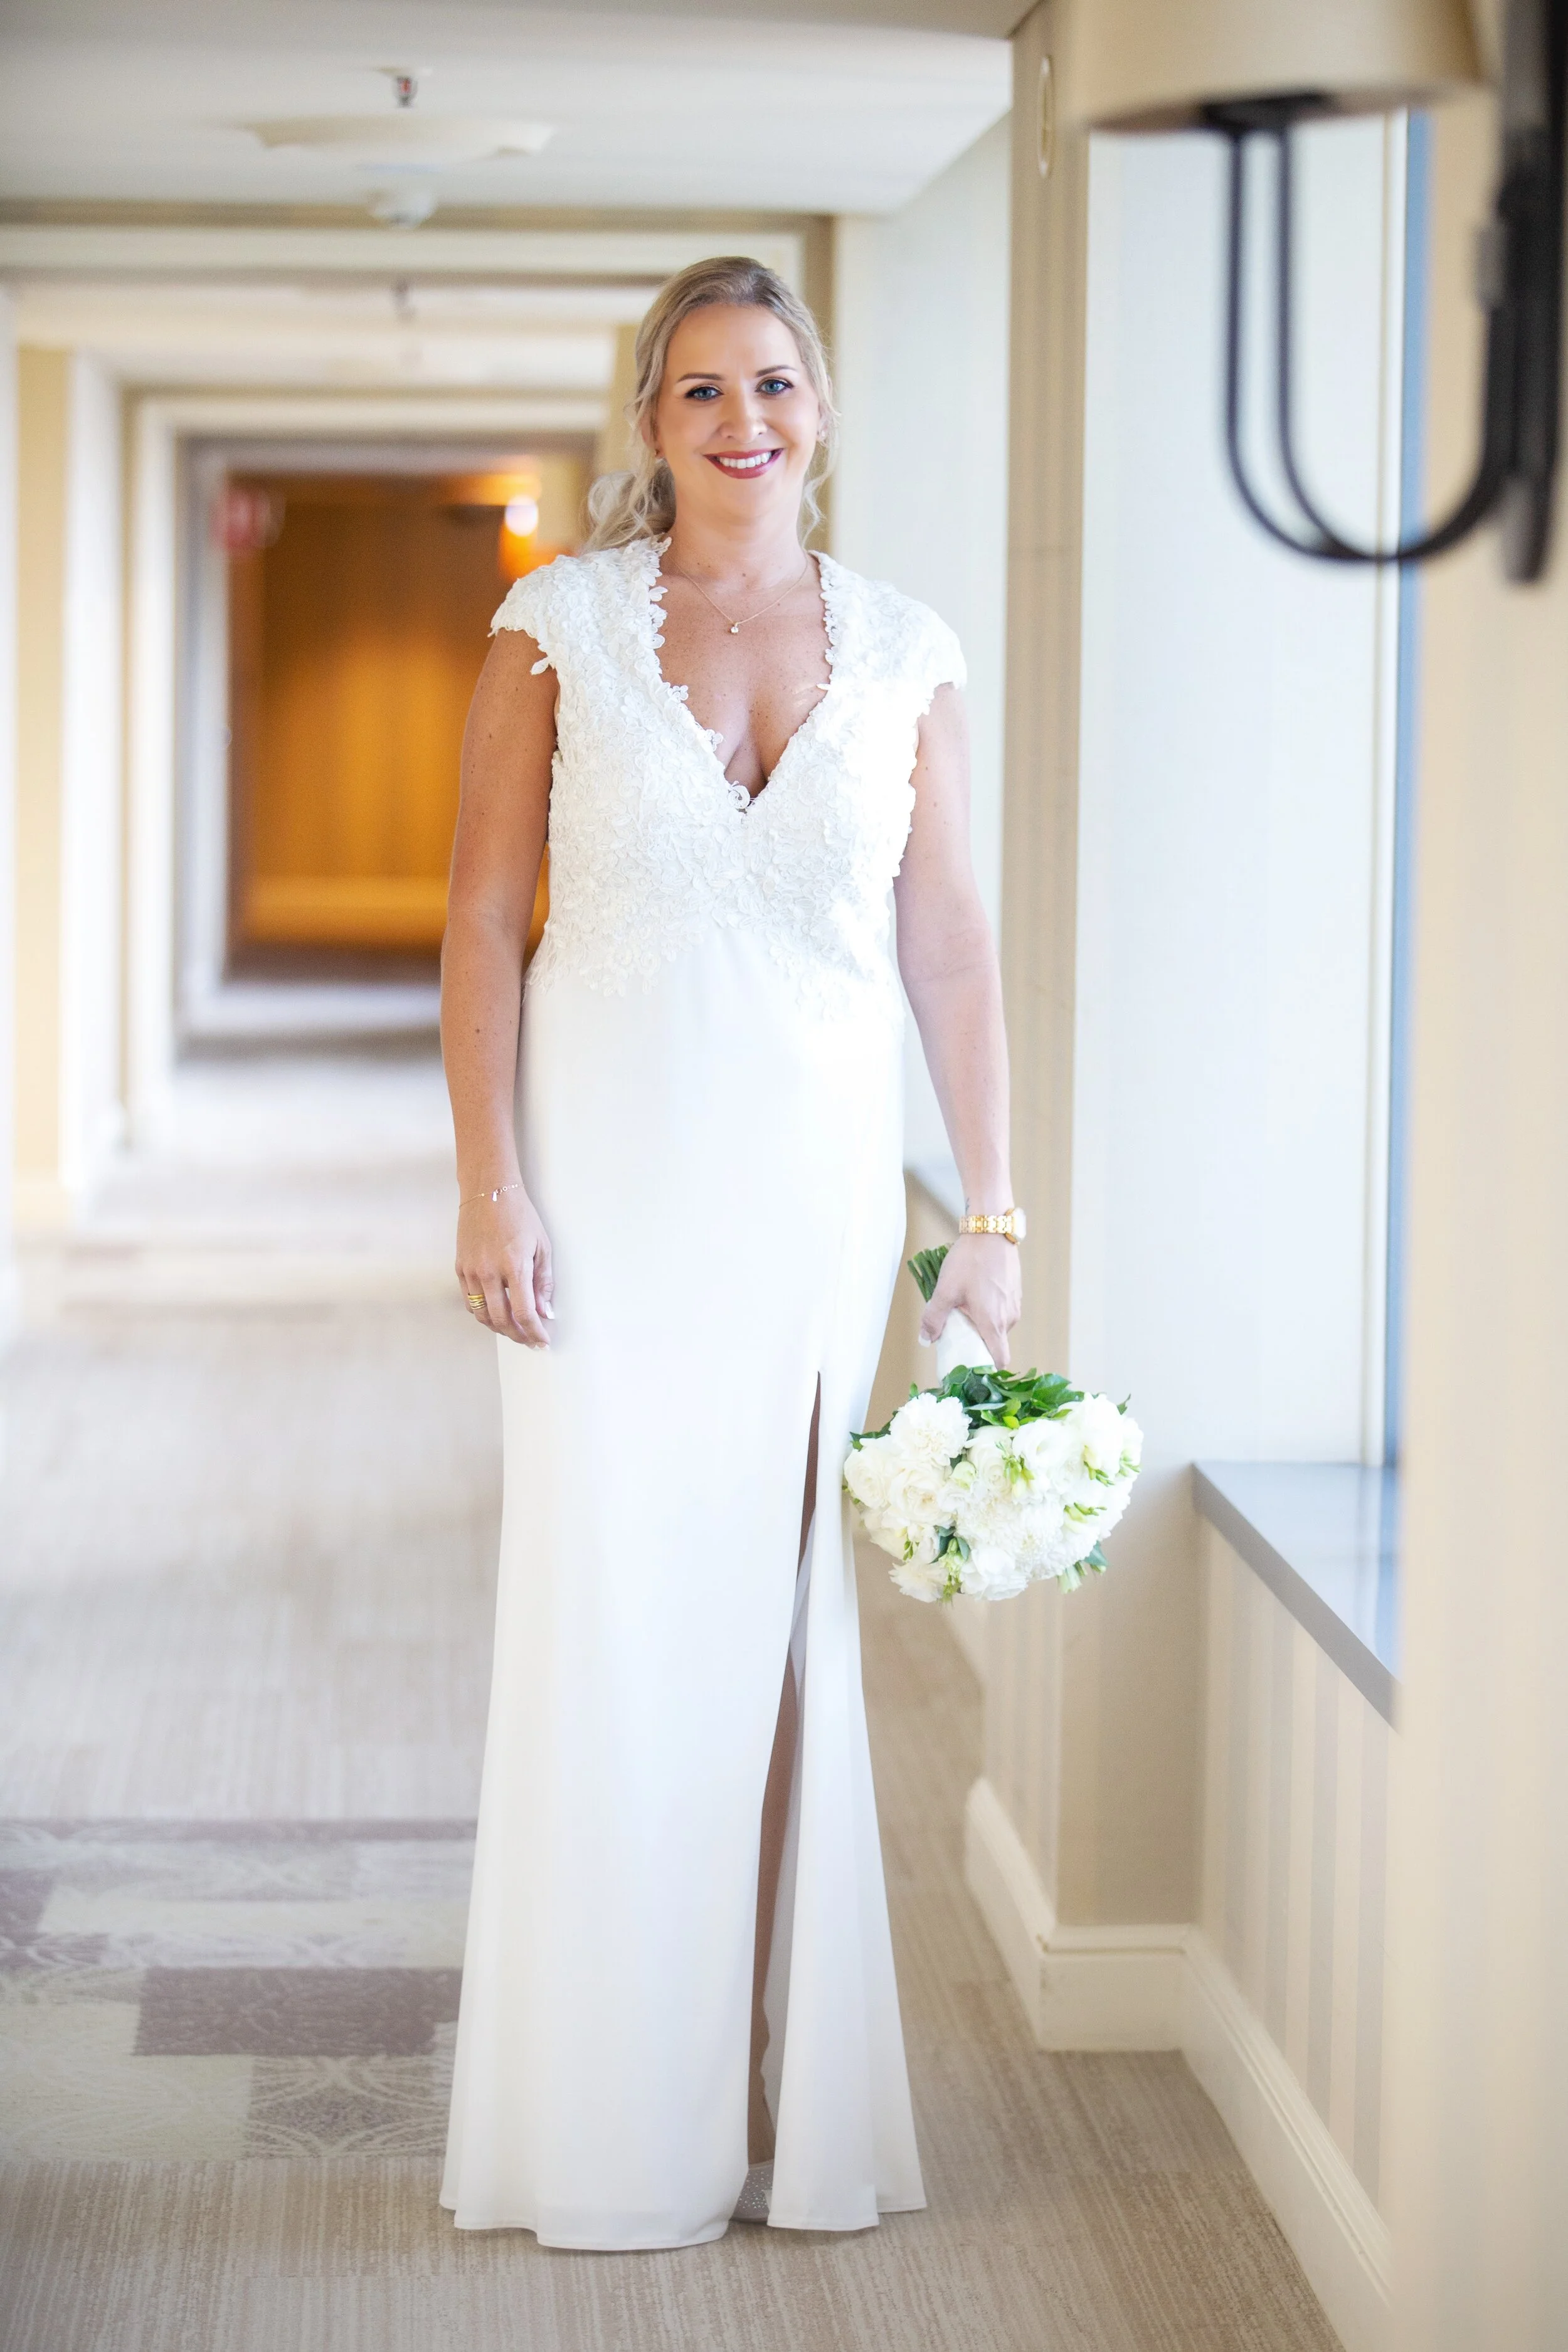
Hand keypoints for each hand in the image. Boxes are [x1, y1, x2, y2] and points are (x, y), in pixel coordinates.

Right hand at [456, 1188, 553, 1346]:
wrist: (489, 1192)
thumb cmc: (519, 1215)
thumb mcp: (542, 1246)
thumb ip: (544, 1283)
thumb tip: (545, 1312)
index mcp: (514, 1266)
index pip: (524, 1313)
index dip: (534, 1332)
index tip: (542, 1340)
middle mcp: (489, 1272)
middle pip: (501, 1320)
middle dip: (518, 1336)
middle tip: (530, 1339)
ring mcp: (471, 1271)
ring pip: (482, 1315)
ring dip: (499, 1328)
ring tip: (514, 1330)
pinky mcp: (460, 1268)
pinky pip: (469, 1301)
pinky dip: (482, 1313)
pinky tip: (495, 1313)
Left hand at [918, 1233, 1020, 1369]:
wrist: (991, 1230)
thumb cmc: (970, 1261)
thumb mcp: (945, 1290)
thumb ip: (933, 1318)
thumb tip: (926, 1340)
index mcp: (994, 1323)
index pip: (999, 1360)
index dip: (986, 1367)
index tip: (970, 1363)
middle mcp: (1009, 1317)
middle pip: (995, 1342)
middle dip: (978, 1341)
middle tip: (958, 1331)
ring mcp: (1015, 1304)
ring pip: (998, 1325)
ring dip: (983, 1323)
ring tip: (964, 1307)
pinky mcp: (1015, 1291)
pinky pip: (1003, 1309)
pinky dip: (990, 1309)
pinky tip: (976, 1293)